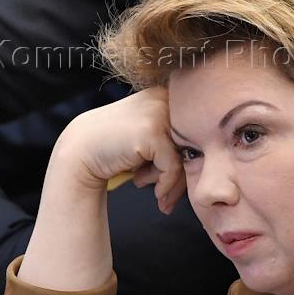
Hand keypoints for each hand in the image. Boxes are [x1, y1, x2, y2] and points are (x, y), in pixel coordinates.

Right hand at [50, 87, 185, 213]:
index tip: (177, 185)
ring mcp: (158, 113)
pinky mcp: (152, 132)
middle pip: (195, 144)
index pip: (196, 132)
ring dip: (174, 184)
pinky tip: (154, 193)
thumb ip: (176, 140)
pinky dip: (166, 185)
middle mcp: (165, 99)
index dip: (189, 161)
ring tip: (159, 195)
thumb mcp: (151, 138)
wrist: (81, 151)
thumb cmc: (118, 149)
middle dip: (183, 177)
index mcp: (168, 95)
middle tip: (170, 199)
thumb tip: (212, 160)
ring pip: (186, 158)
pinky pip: (174, 166)